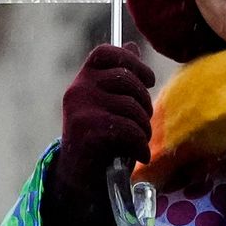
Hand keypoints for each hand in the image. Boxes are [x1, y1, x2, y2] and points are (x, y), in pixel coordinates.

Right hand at [40, 44, 153, 225]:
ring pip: (131, 107)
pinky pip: (129, 129)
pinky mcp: (86, 130)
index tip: (148, 81)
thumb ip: (119, 77)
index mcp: (82, 80)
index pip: (106, 52)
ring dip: (144, 129)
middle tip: (144, 124)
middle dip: (144, 103)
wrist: (81, 181)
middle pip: (127, 80)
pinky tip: (139, 156)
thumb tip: (131, 44)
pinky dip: (141, 146)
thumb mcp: (110, 105)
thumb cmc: (101, 142)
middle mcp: (77, 89)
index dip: (132, 62)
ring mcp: (80, 108)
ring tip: (141, 142)